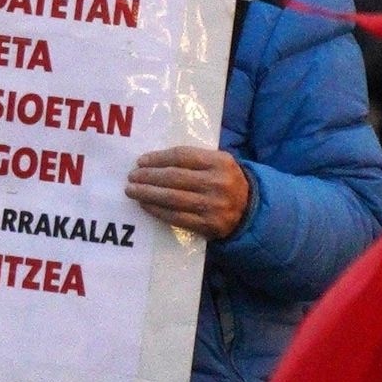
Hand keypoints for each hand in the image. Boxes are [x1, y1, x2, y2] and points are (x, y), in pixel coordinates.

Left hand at [126, 147, 253, 239]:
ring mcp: (213, 206)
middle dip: (149, 177)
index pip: (183, 156)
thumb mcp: (218, 163)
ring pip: (172, 198)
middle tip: (131, 177)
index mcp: (221, 162)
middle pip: (175, 177)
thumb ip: (194, 159)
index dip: (158, 158)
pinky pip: (176, 217)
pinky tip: (145, 205)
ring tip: (132, 190)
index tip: (141, 161)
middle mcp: (218, 183)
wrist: (249, 209)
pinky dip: (157, 210)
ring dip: (148, 194)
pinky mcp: (208, 225)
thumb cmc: (226, 181)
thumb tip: (154, 161)